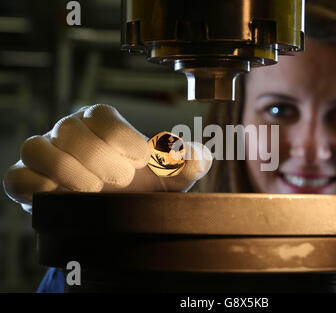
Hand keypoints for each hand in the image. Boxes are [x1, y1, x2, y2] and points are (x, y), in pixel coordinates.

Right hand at [3, 104, 211, 212]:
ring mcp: (44, 153)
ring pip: (37, 147)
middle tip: (121, 180)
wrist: (110, 212)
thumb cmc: (139, 189)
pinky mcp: (25, 178)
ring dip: (68, 171)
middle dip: (99, 158)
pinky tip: (63, 199)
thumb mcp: (168, 180)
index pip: (103, 116)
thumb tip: (201, 156)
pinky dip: (37, 188)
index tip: (142, 161)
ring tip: (93, 190)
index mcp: (101, 122)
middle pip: (71, 130)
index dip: (123, 138)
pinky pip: (18, 176)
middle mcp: (69, 131)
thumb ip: (186, 165)